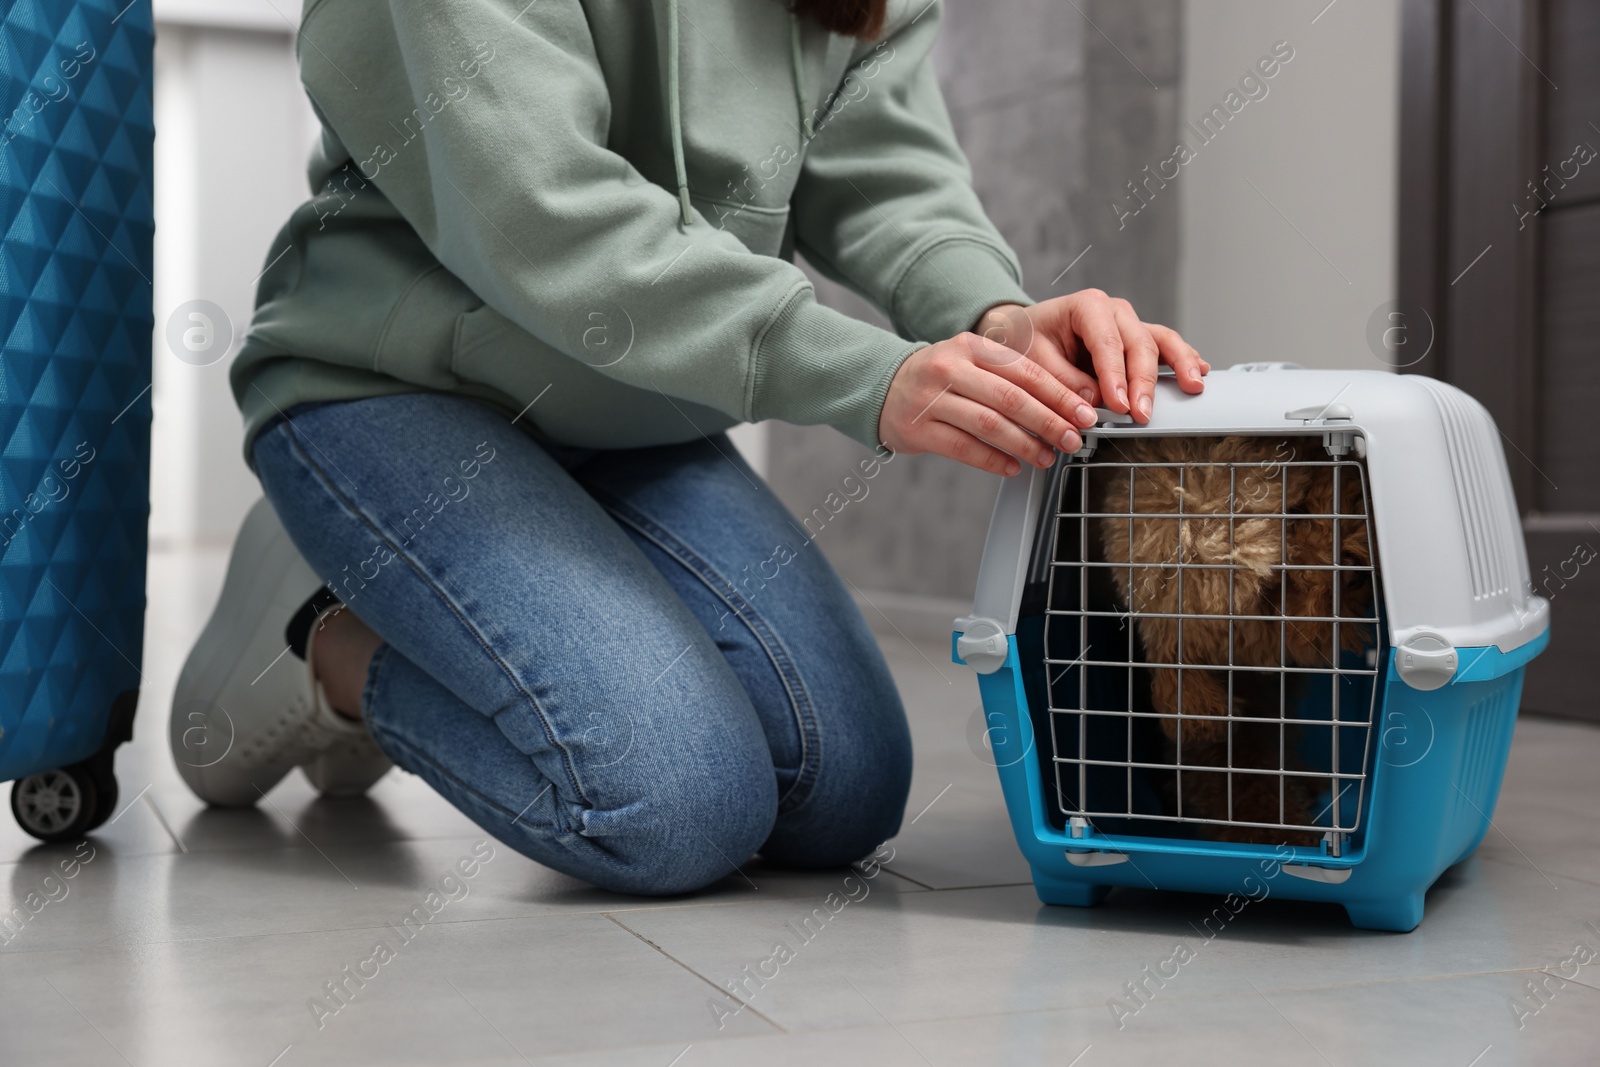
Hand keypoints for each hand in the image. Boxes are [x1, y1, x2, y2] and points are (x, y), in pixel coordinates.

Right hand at [878, 331, 1100, 476]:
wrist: (884, 388)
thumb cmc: (942, 379)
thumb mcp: (973, 363)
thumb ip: (1013, 379)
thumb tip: (1067, 407)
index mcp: (971, 346)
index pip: (1025, 371)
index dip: (1059, 395)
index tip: (1084, 414)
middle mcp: (950, 368)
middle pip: (1010, 398)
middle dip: (1049, 422)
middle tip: (1073, 439)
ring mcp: (931, 398)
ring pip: (989, 424)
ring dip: (1024, 445)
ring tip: (1046, 457)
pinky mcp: (917, 428)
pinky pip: (964, 448)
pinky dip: (993, 460)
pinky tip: (1013, 467)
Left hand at [975, 291, 1207, 422]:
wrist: (1023, 332)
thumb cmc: (1026, 341)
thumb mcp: (1032, 360)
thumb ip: (1063, 380)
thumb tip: (1094, 401)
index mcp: (1087, 306)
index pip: (1108, 342)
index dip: (1116, 376)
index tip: (1119, 405)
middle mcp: (1113, 311)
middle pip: (1139, 344)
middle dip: (1143, 382)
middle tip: (1142, 413)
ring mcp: (1128, 324)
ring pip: (1161, 340)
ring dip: (1178, 365)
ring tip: (1191, 386)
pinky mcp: (1135, 340)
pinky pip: (1164, 347)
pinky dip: (1181, 359)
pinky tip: (1197, 371)